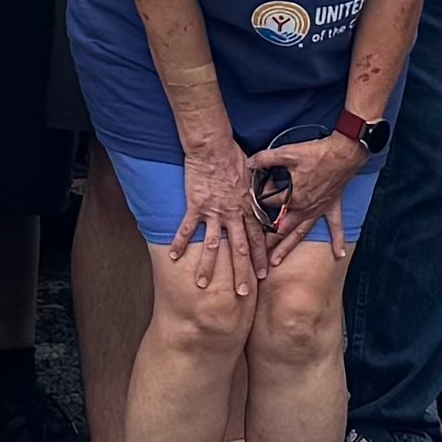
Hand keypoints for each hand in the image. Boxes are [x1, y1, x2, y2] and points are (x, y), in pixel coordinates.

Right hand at [169, 138, 267, 295]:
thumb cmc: (235, 156)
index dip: (260, 258)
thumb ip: (259, 193)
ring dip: (208, 267)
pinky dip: (180, 242)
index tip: (262, 276)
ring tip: (203, 285)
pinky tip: (173, 256)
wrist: (214, 146)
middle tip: (243, 294)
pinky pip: (187, 229)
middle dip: (242, 273)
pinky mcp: (197, 206)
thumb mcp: (255, 176)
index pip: (257, 239)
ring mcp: (214, 212)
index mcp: (248, 208)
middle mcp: (233, 214)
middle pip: (240, 249)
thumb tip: (269, 202)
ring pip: (214, 246)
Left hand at [248, 133, 367, 264]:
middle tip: (254, 255)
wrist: (344, 154)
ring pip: (300, 233)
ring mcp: (318, 210)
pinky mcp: (332, 207)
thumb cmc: (317, 154)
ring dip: (287, 247)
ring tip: (276, 262)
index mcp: (292, 197)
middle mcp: (303, 209)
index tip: (248, 206)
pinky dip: (338, 241)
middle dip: (266, 242)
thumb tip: (249, 163)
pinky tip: (339, 255)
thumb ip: (265, 159)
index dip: (257, 204)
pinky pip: (336, 227)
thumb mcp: (287, 153)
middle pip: (280, 229)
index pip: (269, 204)